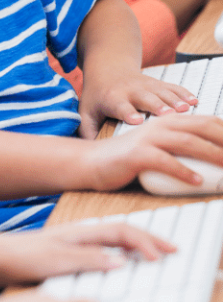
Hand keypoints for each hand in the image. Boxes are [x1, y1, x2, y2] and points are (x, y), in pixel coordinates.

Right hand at [0, 221, 173, 294]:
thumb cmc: (30, 259)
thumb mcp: (66, 258)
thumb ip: (91, 258)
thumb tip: (118, 264)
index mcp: (82, 234)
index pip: (122, 230)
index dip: (148, 237)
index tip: (169, 248)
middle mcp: (77, 234)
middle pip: (120, 229)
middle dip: (149, 239)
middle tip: (171, 250)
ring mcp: (64, 243)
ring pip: (105, 237)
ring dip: (132, 244)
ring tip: (153, 255)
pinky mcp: (52, 256)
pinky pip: (79, 256)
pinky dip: (99, 258)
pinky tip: (115, 263)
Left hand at [79, 64, 196, 139]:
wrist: (108, 68)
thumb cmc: (97, 96)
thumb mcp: (86, 112)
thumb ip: (87, 131)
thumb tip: (88, 154)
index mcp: (112, 98)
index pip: (120, 106)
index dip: (128, 112)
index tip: (136, 120)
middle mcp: (130, 89)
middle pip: (145, 98)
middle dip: (157, 106)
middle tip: (168, 115)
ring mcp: (145, 84)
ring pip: (162, 92)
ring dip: (174, 101)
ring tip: (187, 110)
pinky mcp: (157, 83)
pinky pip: (172, 87)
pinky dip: (183, 94)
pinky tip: (194, 102)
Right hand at [88, 112, 222, 191]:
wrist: (91, 162)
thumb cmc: (126, 159)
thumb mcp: (157, 150)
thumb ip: (180, 149)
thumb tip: (210, 162)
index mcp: (169, 122)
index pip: (207, 121)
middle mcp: (161, 125)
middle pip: (203, 127)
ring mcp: (149, 138)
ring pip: (188, 142)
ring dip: (213, 154)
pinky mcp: (137, 154)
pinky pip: (165, 161)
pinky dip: (184, 171)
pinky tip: (197, 180)